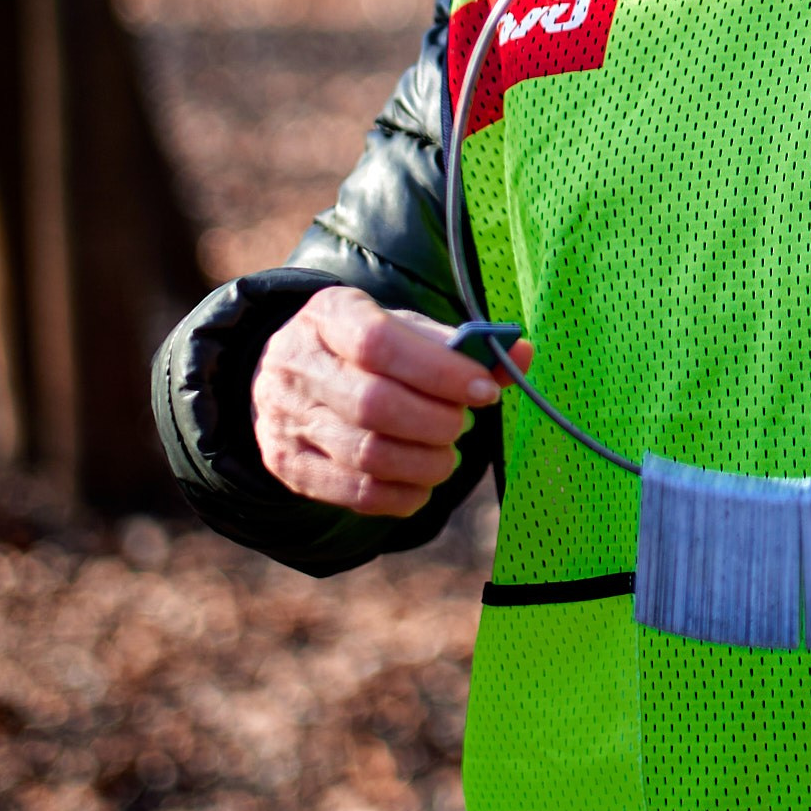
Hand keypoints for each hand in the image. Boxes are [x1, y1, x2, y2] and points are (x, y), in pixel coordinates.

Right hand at [252, 287, 528, 516]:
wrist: (287, 377)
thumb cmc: (364, 350)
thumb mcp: (404, 330)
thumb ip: (462, 345)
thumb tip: (523, 352)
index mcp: (329, 315)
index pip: (380, 344)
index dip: (440, 372)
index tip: (483, 392)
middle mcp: (298, 365)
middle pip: (374, 405)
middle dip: (436, 422)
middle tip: (462, 424)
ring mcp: (287, 419)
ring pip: (367, 454)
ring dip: (425, 463)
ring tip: (447, 456)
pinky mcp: (290, 466)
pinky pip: (355, 493)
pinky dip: (402, 495)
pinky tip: (422, 484)